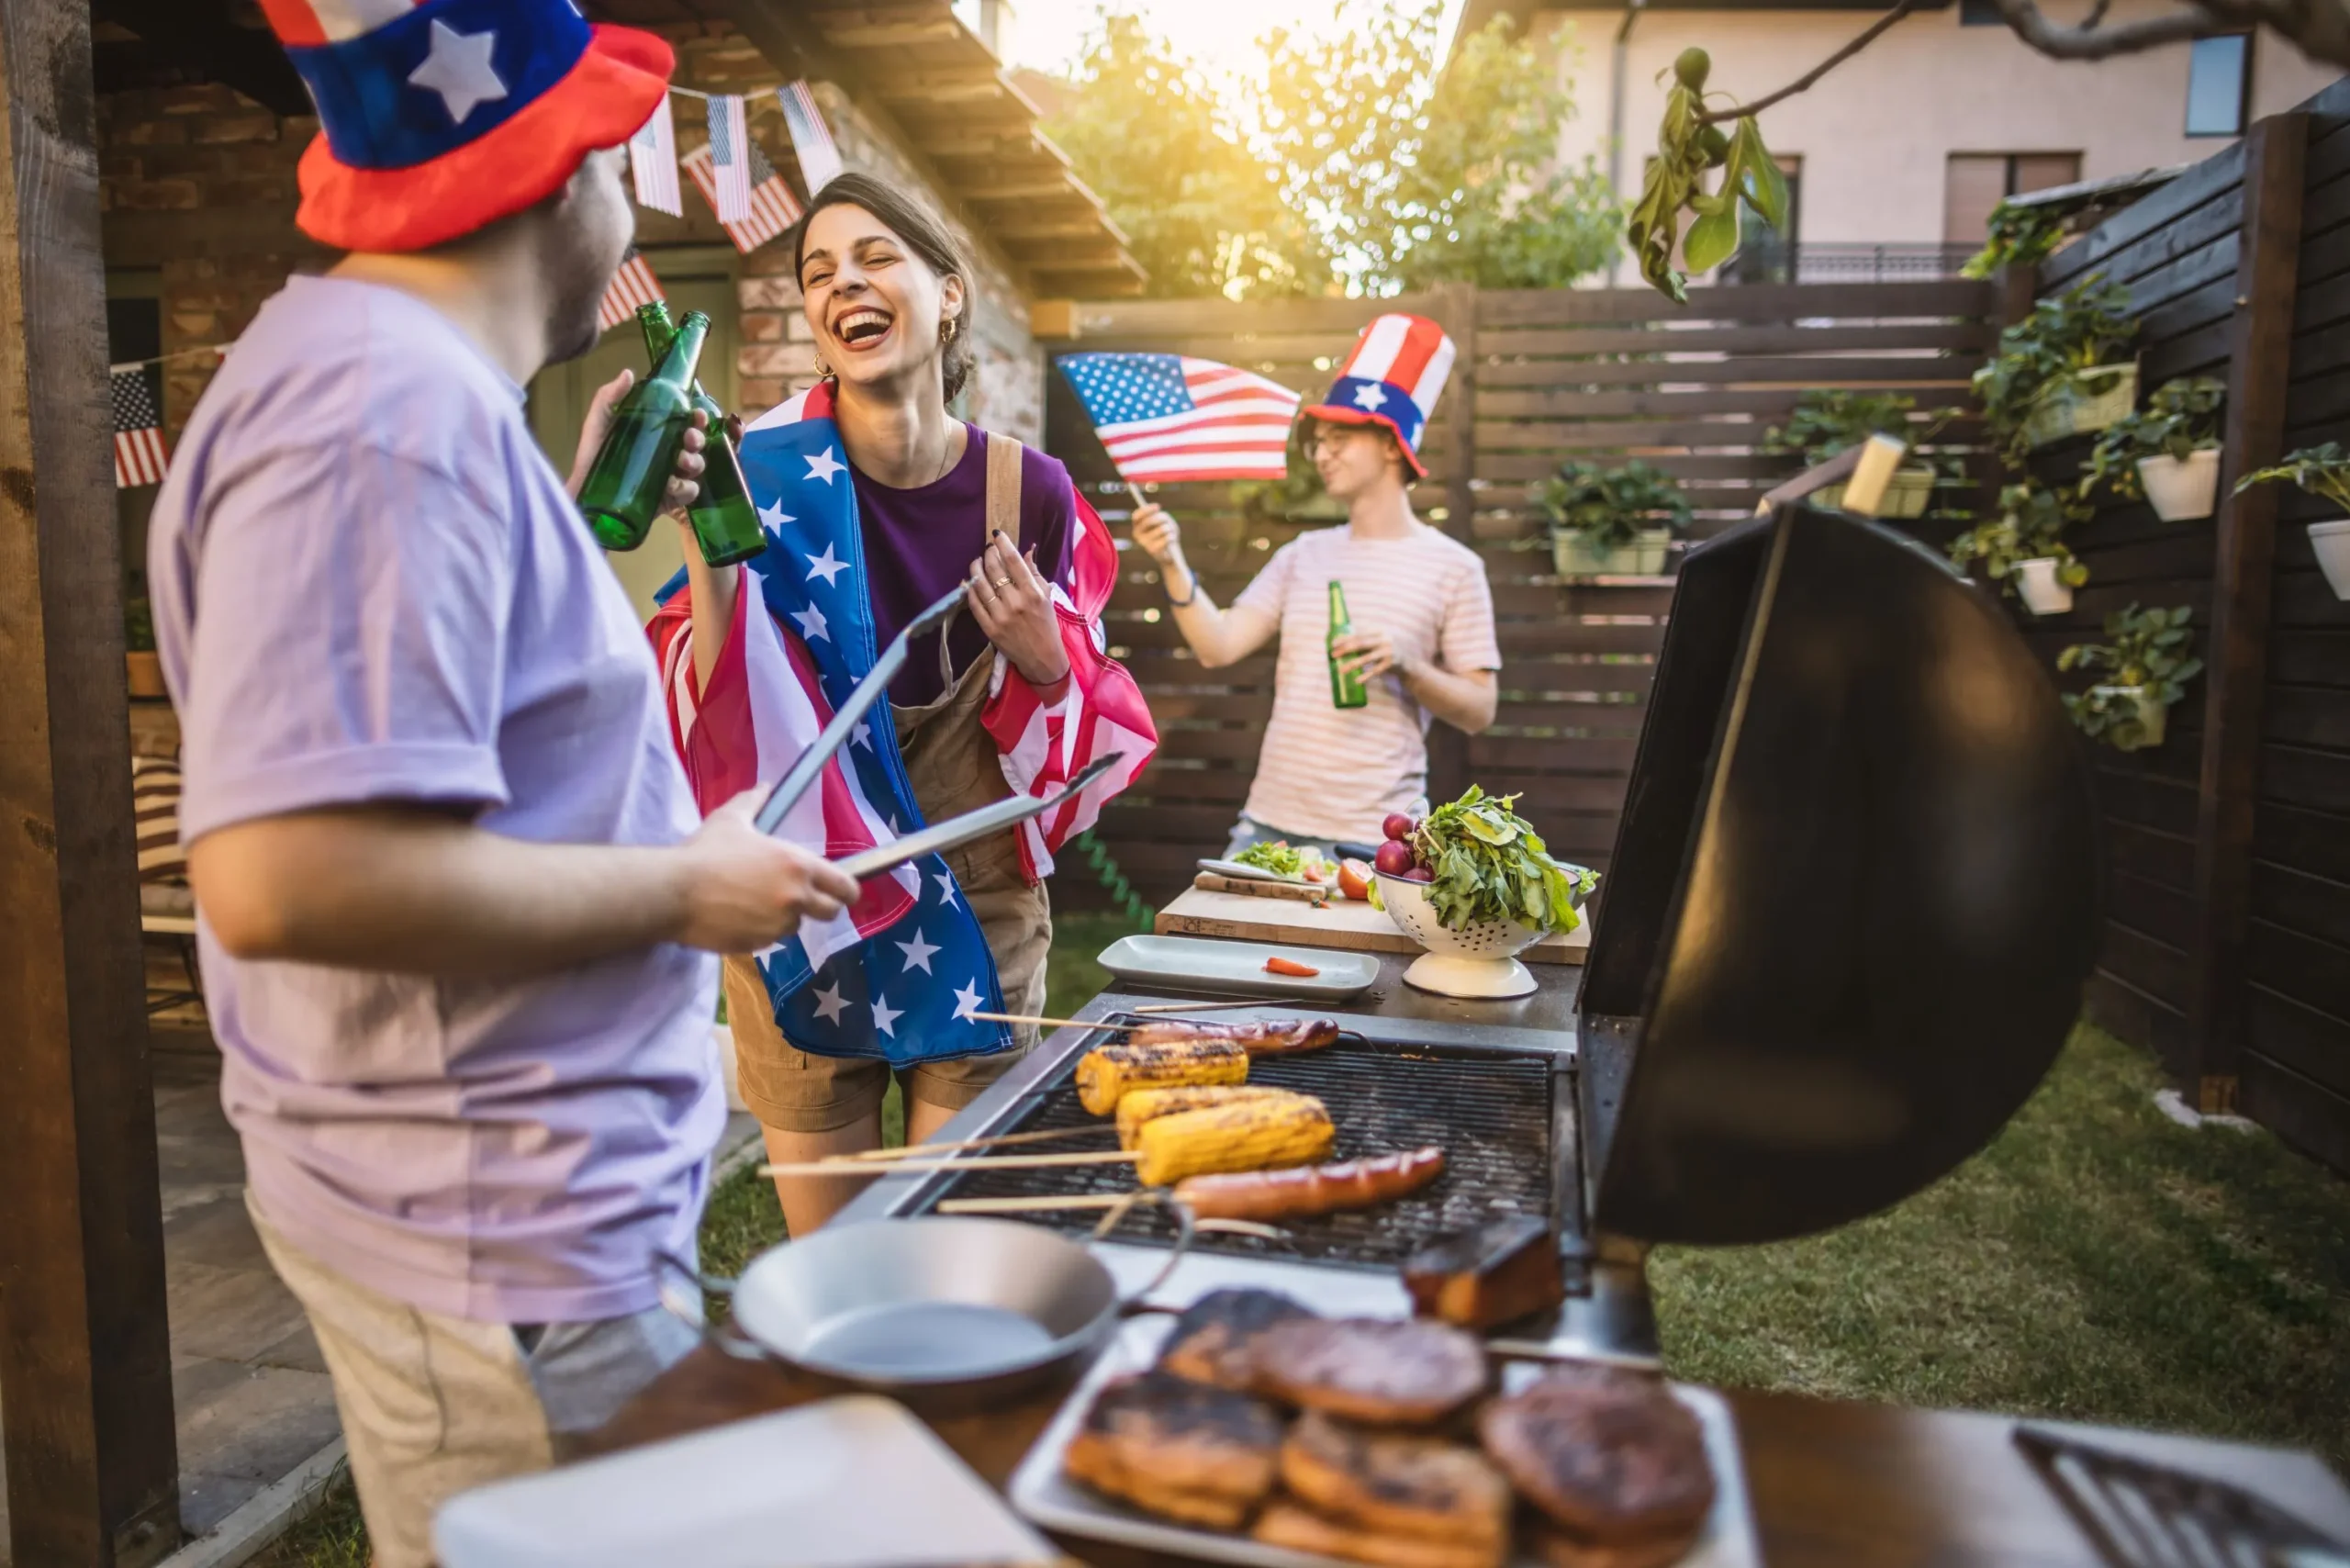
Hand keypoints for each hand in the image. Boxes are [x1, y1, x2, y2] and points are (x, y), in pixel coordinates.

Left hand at [567, 368, 709, 513]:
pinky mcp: (670, 500)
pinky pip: (689, 493)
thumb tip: (628, 373)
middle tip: (688, 438)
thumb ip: (609, 397)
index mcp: (658, 434)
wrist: (585, 493)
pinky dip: (685, 488)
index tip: (697, 414)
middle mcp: (669, 454)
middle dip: (698, 439)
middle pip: (696, 445)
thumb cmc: (593, 456)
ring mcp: (672, 478)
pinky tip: (670, 485)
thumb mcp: (598, 422)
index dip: (697, 418)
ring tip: (680, 461)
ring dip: (694, 462)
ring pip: (697, 468)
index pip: (686, 423)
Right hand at [674, 791, 860, 953]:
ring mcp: (776, 926)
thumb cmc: (706, 851)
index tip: (844, 891)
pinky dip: (760, 930)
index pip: (844, 887)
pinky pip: (768, 940)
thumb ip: (754, 801)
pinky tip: (738, 916)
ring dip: (785, 917)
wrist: (674, 891)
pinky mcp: (756, 945)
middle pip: (830, 912)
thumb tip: (764, 786)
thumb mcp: (732, 819)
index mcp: (797, 866)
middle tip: (803, 898)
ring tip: (757, 902)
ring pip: (795, 926)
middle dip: (822, 906)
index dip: (848, 890)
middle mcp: (794, 899)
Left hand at [967, 530, 1069, 687]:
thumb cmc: (1047, 625)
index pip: (1014, 561)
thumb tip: (1026, 551)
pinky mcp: (990, 629)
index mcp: (1033, 593)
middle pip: (994, 569)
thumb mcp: (1047, 597)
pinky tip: (969, 582)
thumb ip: (1035, 574)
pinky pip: (974, 604)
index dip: (1003, 544)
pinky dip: (969, 590)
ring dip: (975, 568)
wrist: (1043, 659)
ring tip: (977, 562)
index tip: (997, 534)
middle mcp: (1016, 603)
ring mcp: (1001, 616)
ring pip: (980, 584)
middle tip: (988, 549)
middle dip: (988, 554)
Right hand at [1130, 501, 1182, 566]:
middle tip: (1167, 520)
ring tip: (1170, 533)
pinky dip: (1172, 537)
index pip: (1136, 516)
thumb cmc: (1166, 533)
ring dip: (1169, 529)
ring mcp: (1144, 543)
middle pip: (1149, 521)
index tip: (1158, 506)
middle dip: (1161, 519)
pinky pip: (1166, 538)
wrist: (1170, 553)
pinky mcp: (1152, 551)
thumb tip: (1158, 512)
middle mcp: (1137, 535)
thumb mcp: (1164, 521)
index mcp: (1137, 526)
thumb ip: (1160, 515)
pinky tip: (1171, 541)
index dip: (1146, 510)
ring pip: (1161, 529)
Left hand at [1332, 630, 1410, 684]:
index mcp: (1379, 631)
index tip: (1332, 643)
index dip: (1345, 638)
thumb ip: (1363, 641)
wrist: (1407, 664)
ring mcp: (1388, 651)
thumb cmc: (1386, 652)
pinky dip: (1366, 676)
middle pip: (1361, 643)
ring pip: (1367, 657)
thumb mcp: (1377, 642)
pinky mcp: (1391, 664)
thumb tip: (1341, 644)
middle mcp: (1385, 639)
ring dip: (1353, 664)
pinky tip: (1357, 681)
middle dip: (1345, 649)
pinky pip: (1376, 670)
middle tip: (1333, 655)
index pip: (1359, 633)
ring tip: (1341, 670)